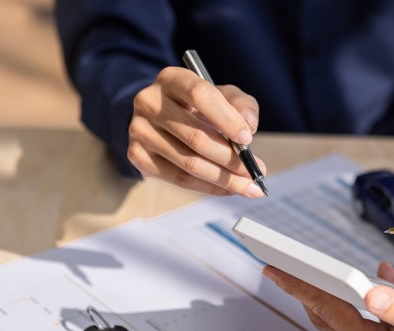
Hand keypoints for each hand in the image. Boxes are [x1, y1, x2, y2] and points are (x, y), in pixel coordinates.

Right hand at [128, 66, 265, 197]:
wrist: (162, 118)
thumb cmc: (199, 106)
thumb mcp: (223, 96)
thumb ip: (241, 105)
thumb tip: (250, 125)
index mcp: (172, 79)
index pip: (200, 96)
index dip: (226, 119)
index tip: (248, 139)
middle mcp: (149, 102)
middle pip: (195, 136)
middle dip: (231, 158)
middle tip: (256, 171)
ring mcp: (139, 130)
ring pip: (189, 162)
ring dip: (224, 178)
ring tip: (249, 185)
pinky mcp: (137, 156)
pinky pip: (179, 179)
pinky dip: (209, 187)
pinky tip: (229, 189)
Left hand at [262, 262, 393, 330]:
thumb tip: (368, 290)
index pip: (327, 309)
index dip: (299, 287)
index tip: (276, 268)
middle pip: (327, 314)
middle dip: (303, 290)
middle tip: (281, 268)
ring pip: (344, 314)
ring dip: (328, 291)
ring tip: (313, 272)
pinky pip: (372, 312)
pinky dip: (367, 292)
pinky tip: (379, 276)